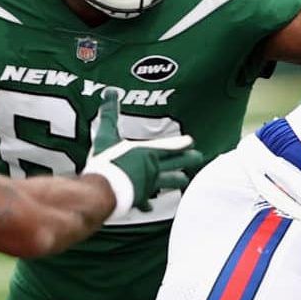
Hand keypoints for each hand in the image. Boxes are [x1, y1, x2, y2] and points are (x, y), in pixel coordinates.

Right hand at [86, 92, 203, 211]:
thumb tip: (110, 92)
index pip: (170, 146)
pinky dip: (148, 204)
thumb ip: (110, 113)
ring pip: (168, 183)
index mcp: (148, 153)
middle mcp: (153, 169)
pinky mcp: (139, 199)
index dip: (182, 144)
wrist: (102, 190)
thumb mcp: (106, 134)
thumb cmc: (106, 162)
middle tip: (199, 158)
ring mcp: (148, 186)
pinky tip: (150, 207)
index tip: (192, 142)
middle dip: (188, 161)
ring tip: (184, 180)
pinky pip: (147, 202)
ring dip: (176, 181)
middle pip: (176, 164)